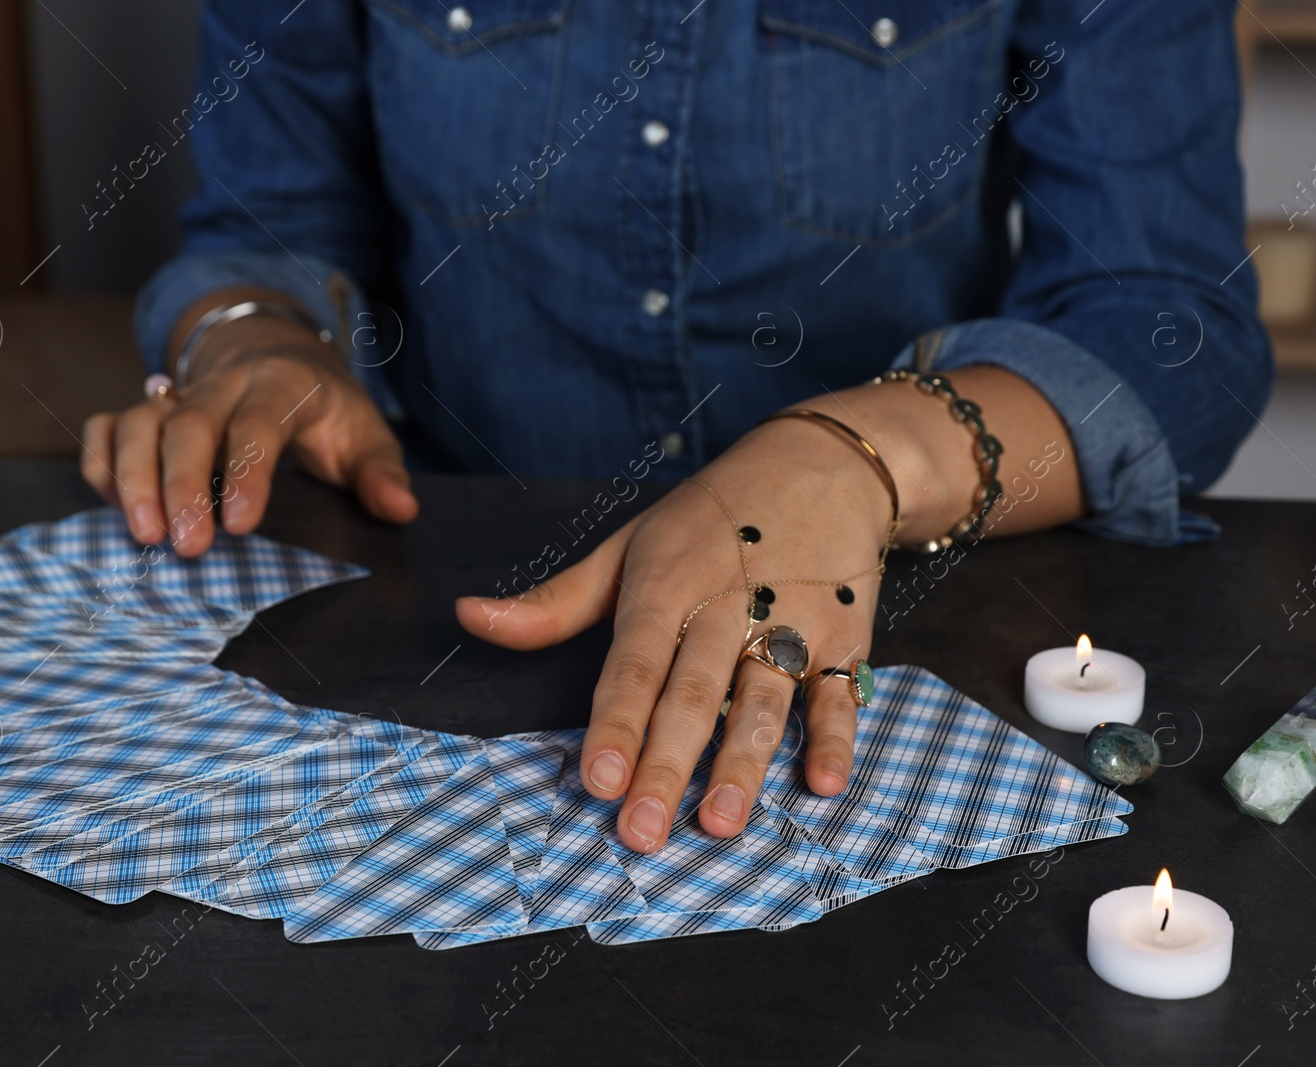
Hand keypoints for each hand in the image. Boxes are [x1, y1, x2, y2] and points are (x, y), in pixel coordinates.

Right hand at [81, 310, 416, 555]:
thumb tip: (400, 508)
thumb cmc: (324, 409)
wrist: (276, 354)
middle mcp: (221, 384)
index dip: (247, 472)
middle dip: (181, 484)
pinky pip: (107, 426)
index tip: (239, 525)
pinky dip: (101, 463)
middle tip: (184, 546)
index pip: (259, 424)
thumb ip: (380, 471)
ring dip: (132, 477)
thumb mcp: (365, 432)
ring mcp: (178, 394)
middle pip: (189, 424)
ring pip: (139, 422)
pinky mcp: (146, 409)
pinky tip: (113, 507)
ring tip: (143, 535)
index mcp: (281, 385)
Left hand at [456, 367, 1082, 853]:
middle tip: (644, 832)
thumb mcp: (629, 544)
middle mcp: (725, 607)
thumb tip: (471, 617)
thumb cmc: (711, 517)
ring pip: (764, 699)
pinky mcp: (844, 636)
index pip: (634, 665)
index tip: (596, 780)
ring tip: (721, 822)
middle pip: (694, 694)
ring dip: (744, 762)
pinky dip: (837, 736)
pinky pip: (840, 690)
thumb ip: (556, 601)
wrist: (824, 462)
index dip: (615, 724)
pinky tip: (823, 784)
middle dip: (667, 765)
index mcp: (665, 587)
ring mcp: (790, 623)